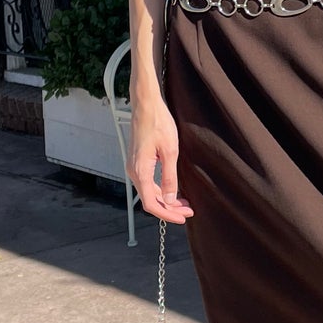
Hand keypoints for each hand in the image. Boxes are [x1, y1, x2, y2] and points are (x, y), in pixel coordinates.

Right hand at [129, 101, 194, 223]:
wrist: (146, 105)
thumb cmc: (158, 124)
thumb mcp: (170, 152)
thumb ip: (169, 178)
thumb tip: (169, 200)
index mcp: (140, 171)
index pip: (151, 203)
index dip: (167, 214)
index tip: (183, 217)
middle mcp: (133, 171)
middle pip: (150, 200)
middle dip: (169, 208)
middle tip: (188, 211)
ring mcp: (134, 167)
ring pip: (149, 192)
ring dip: (166, 200)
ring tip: (184, 202)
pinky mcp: (137, 162)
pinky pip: (148, 183)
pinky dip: (160, 190)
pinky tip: (173, 190)